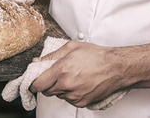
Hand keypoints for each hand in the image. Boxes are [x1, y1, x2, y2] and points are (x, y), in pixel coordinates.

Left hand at [29, 41, 149, 107]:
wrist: (115, 67)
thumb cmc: (96, 55)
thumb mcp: (71, 47)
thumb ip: (51, 55)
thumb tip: (37, 61)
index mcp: (62, 70)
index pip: (38, 84)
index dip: (34, 83)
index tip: (34, 80)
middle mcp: (67, 85)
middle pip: (47, 91)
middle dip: (48, 83)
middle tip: (56, 74)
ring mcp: (75, 96)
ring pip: (59, 95)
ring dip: (60, 87)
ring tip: (72, 76)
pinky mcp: (82, 102)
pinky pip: (69, 99)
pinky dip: (70, 93)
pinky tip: (78, 82)